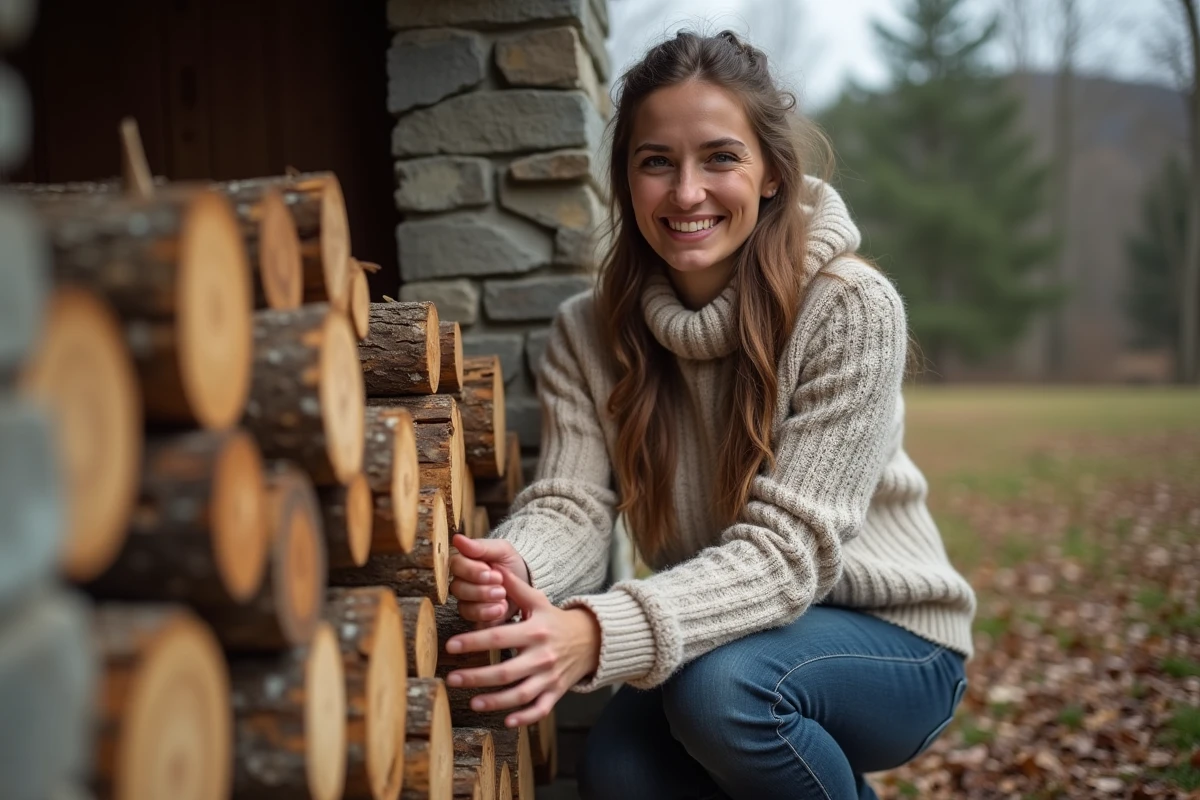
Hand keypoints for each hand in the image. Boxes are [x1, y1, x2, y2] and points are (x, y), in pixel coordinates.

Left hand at [446, 569, 600, 726]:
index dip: (473, 641)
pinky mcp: (556, 692)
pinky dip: (525, 717)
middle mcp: (542, 656)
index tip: (451, 646)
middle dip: (476, 677)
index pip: (498, 636)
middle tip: (452, 679)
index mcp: (534, 631)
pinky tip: (506, 722)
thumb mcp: (539, 601)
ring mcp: (550, 677)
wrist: (591, 639)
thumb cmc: (555, 620)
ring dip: (496, 702)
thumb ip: (516, 587)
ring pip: (521, 694)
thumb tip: (494, 567)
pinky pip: (540, 709)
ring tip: (473, 703)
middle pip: (505, 671)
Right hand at [449, 534, 529, 625]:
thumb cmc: (511, 564)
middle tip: (500, 585)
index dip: (471, 570)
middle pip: (458, 588)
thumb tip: (457, 539)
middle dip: (480, 589)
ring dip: (485, 602)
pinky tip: (501, 608)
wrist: (528, 584)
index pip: (456, 566)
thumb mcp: (502, 550)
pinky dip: (488, 615)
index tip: (490, 569)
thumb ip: (481, 547)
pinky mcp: (476, 618)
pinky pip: (474, 621)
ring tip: (503, 596)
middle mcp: (462, 584)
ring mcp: (468, 602)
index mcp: (465, 563)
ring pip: (464, 606)